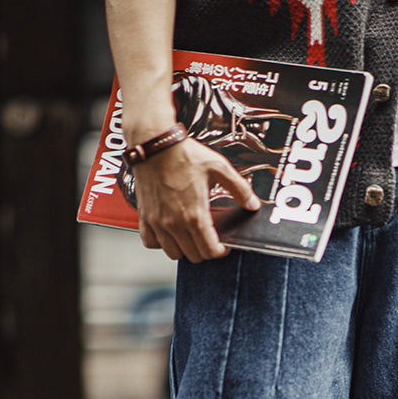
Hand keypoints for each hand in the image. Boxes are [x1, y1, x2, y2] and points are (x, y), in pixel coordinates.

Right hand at [133, 137, 260, 262]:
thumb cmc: (183, 154)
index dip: (220, 251)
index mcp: (195, 214)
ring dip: (184, 249)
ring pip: (173, 253)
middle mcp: (175, 223)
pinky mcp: (145, 216)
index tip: (222, 245)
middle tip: (208, 238)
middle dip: (204, 250)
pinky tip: (169, 232)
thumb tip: (252, 204)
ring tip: (190, 236)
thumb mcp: (219, 167)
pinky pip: (151, 242)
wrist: (155, 143)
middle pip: (193, 255)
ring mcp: (158, 222)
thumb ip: (239, 188)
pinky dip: (160, 242)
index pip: (210, 251)